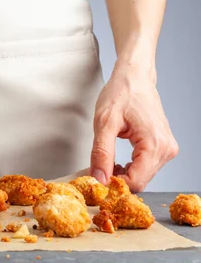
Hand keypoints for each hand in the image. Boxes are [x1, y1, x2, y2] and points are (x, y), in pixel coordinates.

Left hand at [89, 62, 177, 191]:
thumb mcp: (104, 123)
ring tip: (106, 162)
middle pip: (141, 181)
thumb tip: (99, 178)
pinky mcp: (163, 147)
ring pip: (143, 176)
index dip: (114, 185)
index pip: (136, 182)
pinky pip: (146, 167)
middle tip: (97, 170)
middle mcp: (166, 149)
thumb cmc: (121, 94)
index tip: (96, 180)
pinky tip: (117, 161)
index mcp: (155, 144)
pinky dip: (130, 168)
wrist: (134, 78)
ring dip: (123, 174)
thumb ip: (102, 153)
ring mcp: (167, 148)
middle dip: (118, 180)